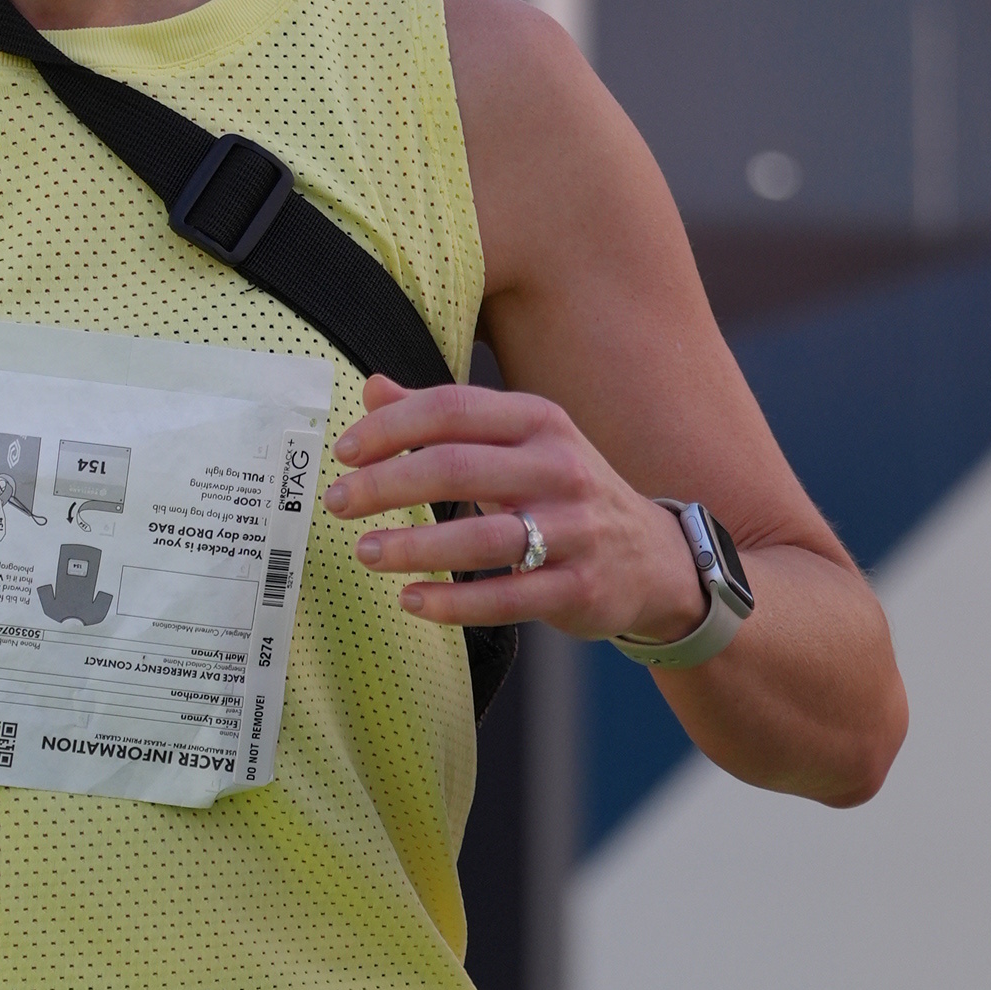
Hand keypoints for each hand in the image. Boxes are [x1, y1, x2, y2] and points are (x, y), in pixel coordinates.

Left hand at [324, 377, 710, 640]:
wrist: (652, 558)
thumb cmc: (563, 494)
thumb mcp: (517, 443)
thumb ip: (445, 418)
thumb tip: (372, 388)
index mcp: (539, 421)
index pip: (453, 408)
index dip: (390, 427)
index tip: (344, 452)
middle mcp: (559, 467)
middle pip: (458, 466)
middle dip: (387, 483)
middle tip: (338, 502)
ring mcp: (574, 529)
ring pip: (481, 536)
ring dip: (412, 545)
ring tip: (365, 552)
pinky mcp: (579, 587)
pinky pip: (506, 597)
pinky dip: (452, 602)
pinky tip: (411, 600)